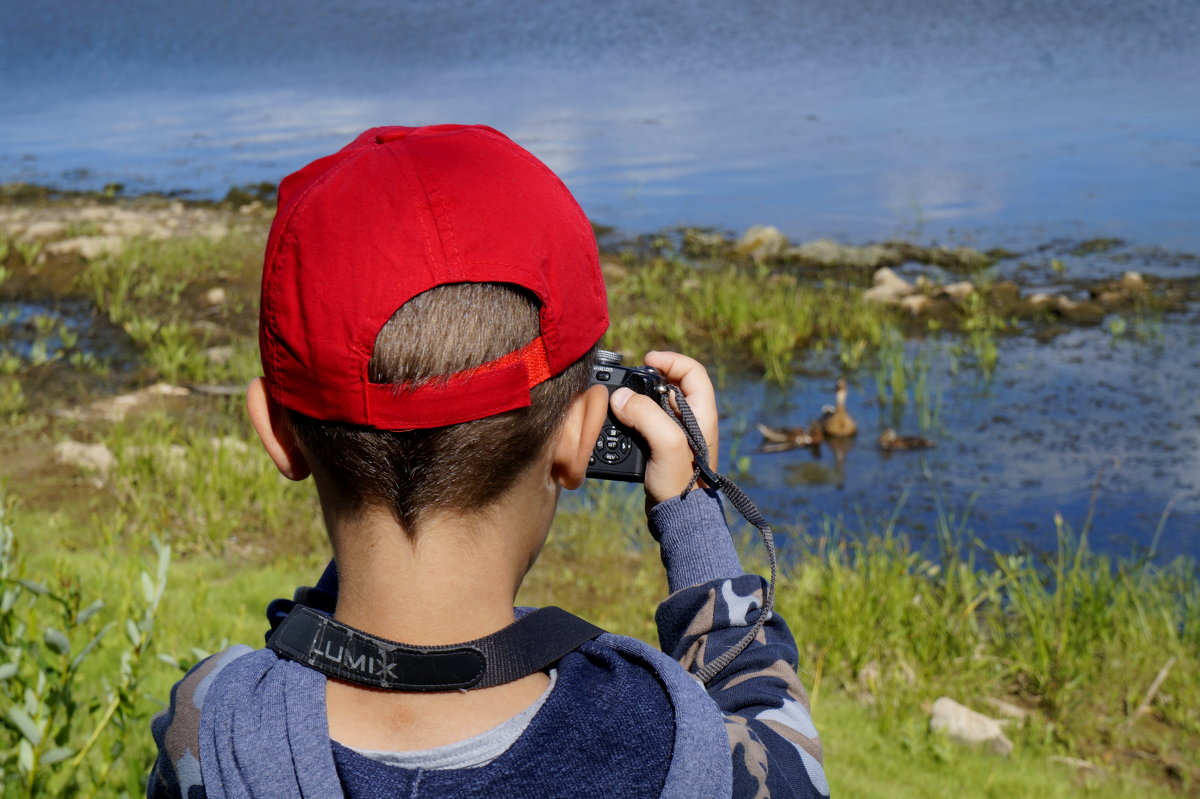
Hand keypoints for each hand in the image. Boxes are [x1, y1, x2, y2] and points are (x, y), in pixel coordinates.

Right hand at [608, 351, 718, 505]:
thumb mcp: (666, 443)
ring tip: (618, 403)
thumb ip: (645, 414)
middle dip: (646, 379)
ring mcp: (676, 434)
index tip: (647, 360)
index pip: (692, 371)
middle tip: (626, 383)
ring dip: (636, 399)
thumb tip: (620, 398)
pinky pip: (646, 422)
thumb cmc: (681, 483)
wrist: (678, 518)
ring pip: (655, 403)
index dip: (671, 360)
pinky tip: (619, 423)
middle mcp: (692, 420)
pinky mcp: (661, 447)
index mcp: (702, 413)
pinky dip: (632, 417)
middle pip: (670, 385)